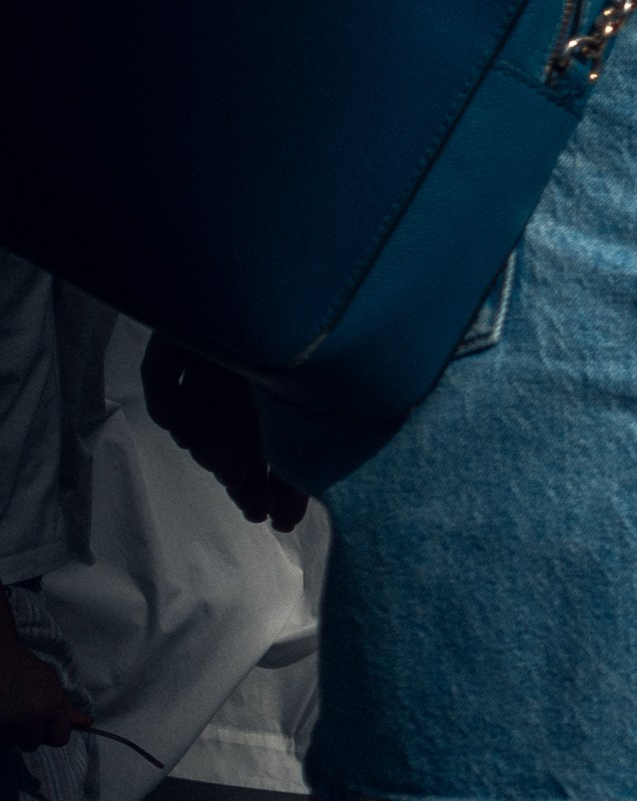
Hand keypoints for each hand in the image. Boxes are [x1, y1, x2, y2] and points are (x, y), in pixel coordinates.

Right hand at [0, 635, 85, 751]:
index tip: (43, 723)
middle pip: (33, 744)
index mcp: (50, 710)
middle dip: (27, 733)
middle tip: (19, 712)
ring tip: (5, 710)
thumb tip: (87, 723)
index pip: (59, 739)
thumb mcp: (50, 683)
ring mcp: (6, 723)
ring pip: (10, 743)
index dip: (51, 733)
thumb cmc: (22, 666)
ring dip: (8, 733)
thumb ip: (65, 707)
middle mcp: (30, 719)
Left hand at [140, 336, 308, 530]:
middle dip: (238, 475)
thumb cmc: (301, 341)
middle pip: (234, 439)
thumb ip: (295, 465)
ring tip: (225, 463)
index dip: (271, 486)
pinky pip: (163, 389)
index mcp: (286, 390)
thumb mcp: (308, 414)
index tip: (271, 518)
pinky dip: (173, 413)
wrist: (261, 278)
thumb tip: (285, 522)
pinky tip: (189, 429)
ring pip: (199, 422)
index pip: (275, 446)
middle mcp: (248, 375)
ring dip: (209, 449)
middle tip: (248, 501)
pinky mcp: (175, 344)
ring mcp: (210, 360)